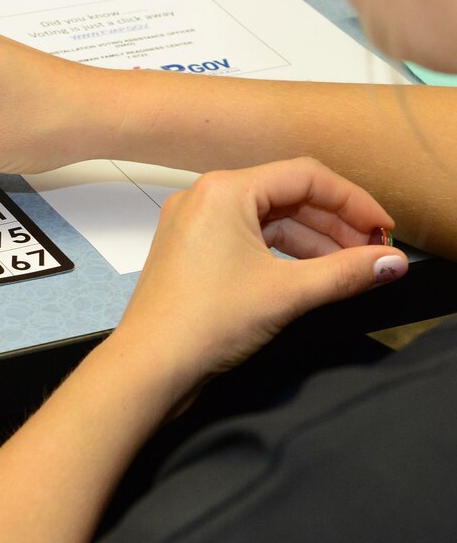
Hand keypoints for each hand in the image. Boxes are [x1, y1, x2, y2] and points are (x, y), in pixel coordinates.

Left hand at [111, 157, 408, 396]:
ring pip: (268, 219)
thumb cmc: (206, 323)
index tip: (385, 229)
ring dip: (312, 241)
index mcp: (224, 190)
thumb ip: (345, 273)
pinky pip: (247, 238)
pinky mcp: (191, 250)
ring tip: (351, 269)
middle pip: (287, 195)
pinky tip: (313, 275)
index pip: (305, 176)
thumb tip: (392, 263)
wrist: (149, 366)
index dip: (353, 201)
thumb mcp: (287, 293)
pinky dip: (282, 254)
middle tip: (374, 254)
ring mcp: (194, 223)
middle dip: (335, 223)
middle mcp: (205, 197)